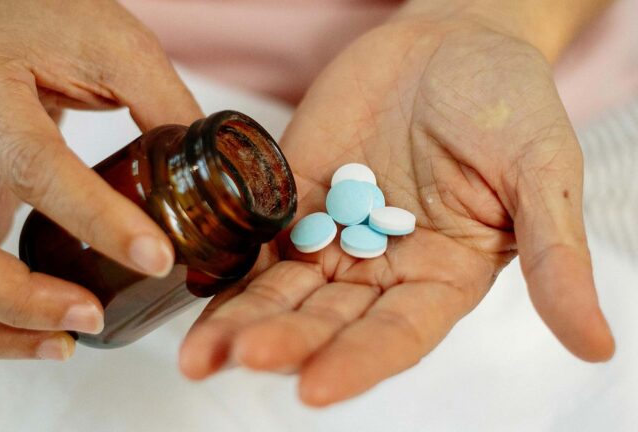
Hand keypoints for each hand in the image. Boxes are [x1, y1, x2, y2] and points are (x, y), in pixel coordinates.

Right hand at [0, 0, 201, 359]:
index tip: (159, 259)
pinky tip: (41, 326)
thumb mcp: (119, 48)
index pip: (37, 168)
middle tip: (91, 320)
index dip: (99, 221)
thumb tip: (221, 182)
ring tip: (63, 343)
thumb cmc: (50, 21)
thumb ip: (167, 108)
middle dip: (19, 301)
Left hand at [179, 17, 614, 405]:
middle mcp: (381, 267)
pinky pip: (257, 234)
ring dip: (239, 320)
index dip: (357, 363)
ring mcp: (334, 231)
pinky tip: (193, 281)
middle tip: (231, 361)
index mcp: (442, 276)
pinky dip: (227, 260)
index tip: (313, 388)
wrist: (450, 40)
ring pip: (282, 288)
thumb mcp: (543, 172)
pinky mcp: (295, 193)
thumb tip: (596, 344)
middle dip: (279, 341)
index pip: (396, 336)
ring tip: (196, 352)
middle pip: (325, 320)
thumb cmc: (508, 100)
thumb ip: (555, 256)